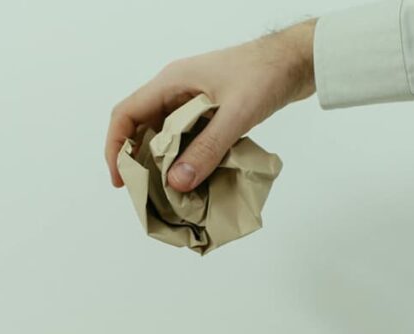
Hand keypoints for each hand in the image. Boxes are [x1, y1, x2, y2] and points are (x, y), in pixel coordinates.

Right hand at [105, 20, 316, 192]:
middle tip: (143, 193)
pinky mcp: (210, 110)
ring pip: (164, 134)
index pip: (126, 114)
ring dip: (162, 161)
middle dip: (137, 160)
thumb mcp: (235, 115)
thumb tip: (176, 183)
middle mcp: (176, 90)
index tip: (120, 179)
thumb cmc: (266, 76)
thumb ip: (206, 148)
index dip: (116, 148)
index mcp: (171, 83)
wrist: (298, 59)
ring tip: (165, 192)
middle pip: (141, 126)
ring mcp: (193, 99)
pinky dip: (184, 157)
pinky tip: (192, 178)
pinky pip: (186, 136)